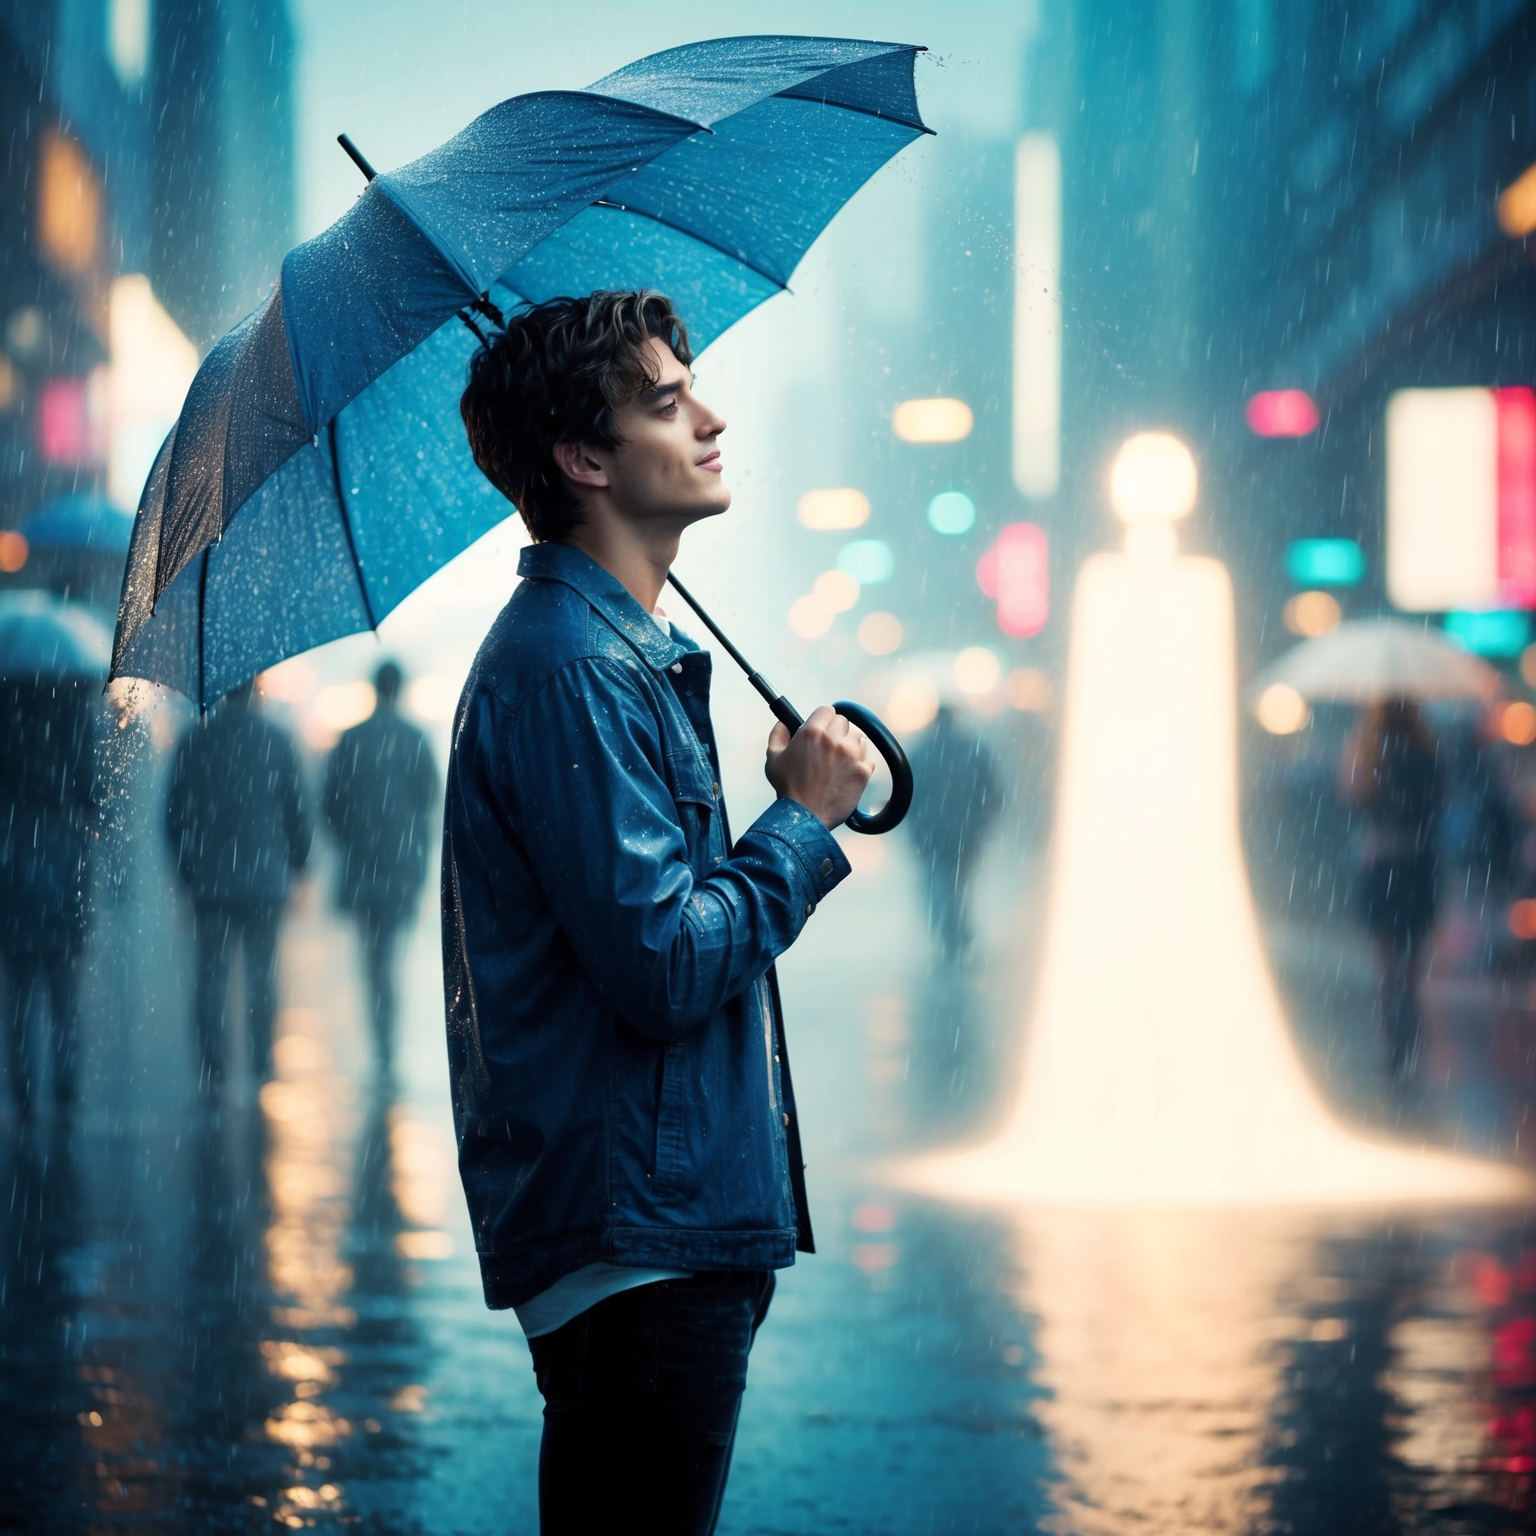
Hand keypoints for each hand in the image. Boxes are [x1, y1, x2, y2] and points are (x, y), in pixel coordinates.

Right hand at [764, 706, 874, 828]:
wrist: (806, 816)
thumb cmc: (788, 789)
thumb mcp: (773, 758)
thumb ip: (778, 734)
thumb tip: (783, 722)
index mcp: (812, 732)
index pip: (827, 710)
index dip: (824, 719)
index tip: (823, 729)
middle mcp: (834, 740)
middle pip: (844, 722)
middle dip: (837, 733)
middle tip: (829, 748)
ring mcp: (851, 755)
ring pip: (859, 739)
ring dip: (851, 747)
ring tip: (839, 763)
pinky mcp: (863, 771)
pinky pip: (867, 760)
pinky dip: (859, 767)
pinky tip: (846, 776)